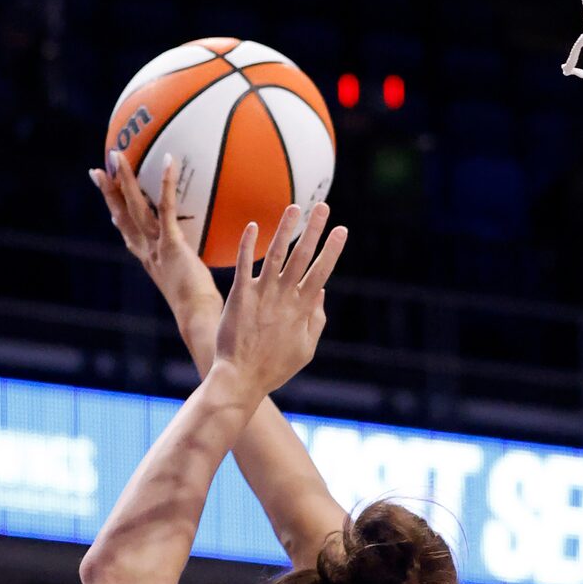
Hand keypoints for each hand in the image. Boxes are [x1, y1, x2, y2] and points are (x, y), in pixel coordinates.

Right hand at [90, 152, 220, 332]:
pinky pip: (166, 208)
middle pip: (123, 217)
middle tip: (97, 170)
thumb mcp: (191, 286)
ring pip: (135, 208)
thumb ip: (191, 271)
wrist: (197, 318)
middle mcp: (148, 253)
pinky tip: (168, 161)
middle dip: (109, 193)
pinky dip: (166, 184)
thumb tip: (201, 269)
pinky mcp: (171, 244)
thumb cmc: (199, 309)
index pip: (129, 235)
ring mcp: (157, 247)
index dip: (117, 216)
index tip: (109, 202)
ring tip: (117, 156)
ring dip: (125, 181)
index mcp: (151, 262)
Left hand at [212, 206, 347, 398]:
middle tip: (323, 206)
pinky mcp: (240, 295)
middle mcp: (284, 298)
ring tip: (295, 207)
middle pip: (303, 257)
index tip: (342, 230)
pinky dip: (249, 245)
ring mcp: (262, 295)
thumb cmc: (273, 368)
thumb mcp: (305, 350)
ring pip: (277, 255)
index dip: (332, 251)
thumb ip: (316, 321)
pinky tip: (254, 225)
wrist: (241, 378)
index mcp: (302, 310)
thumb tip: (322, 292)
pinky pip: (244, 265)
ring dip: (286, 228)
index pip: (321, 273)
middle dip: (315, 230)